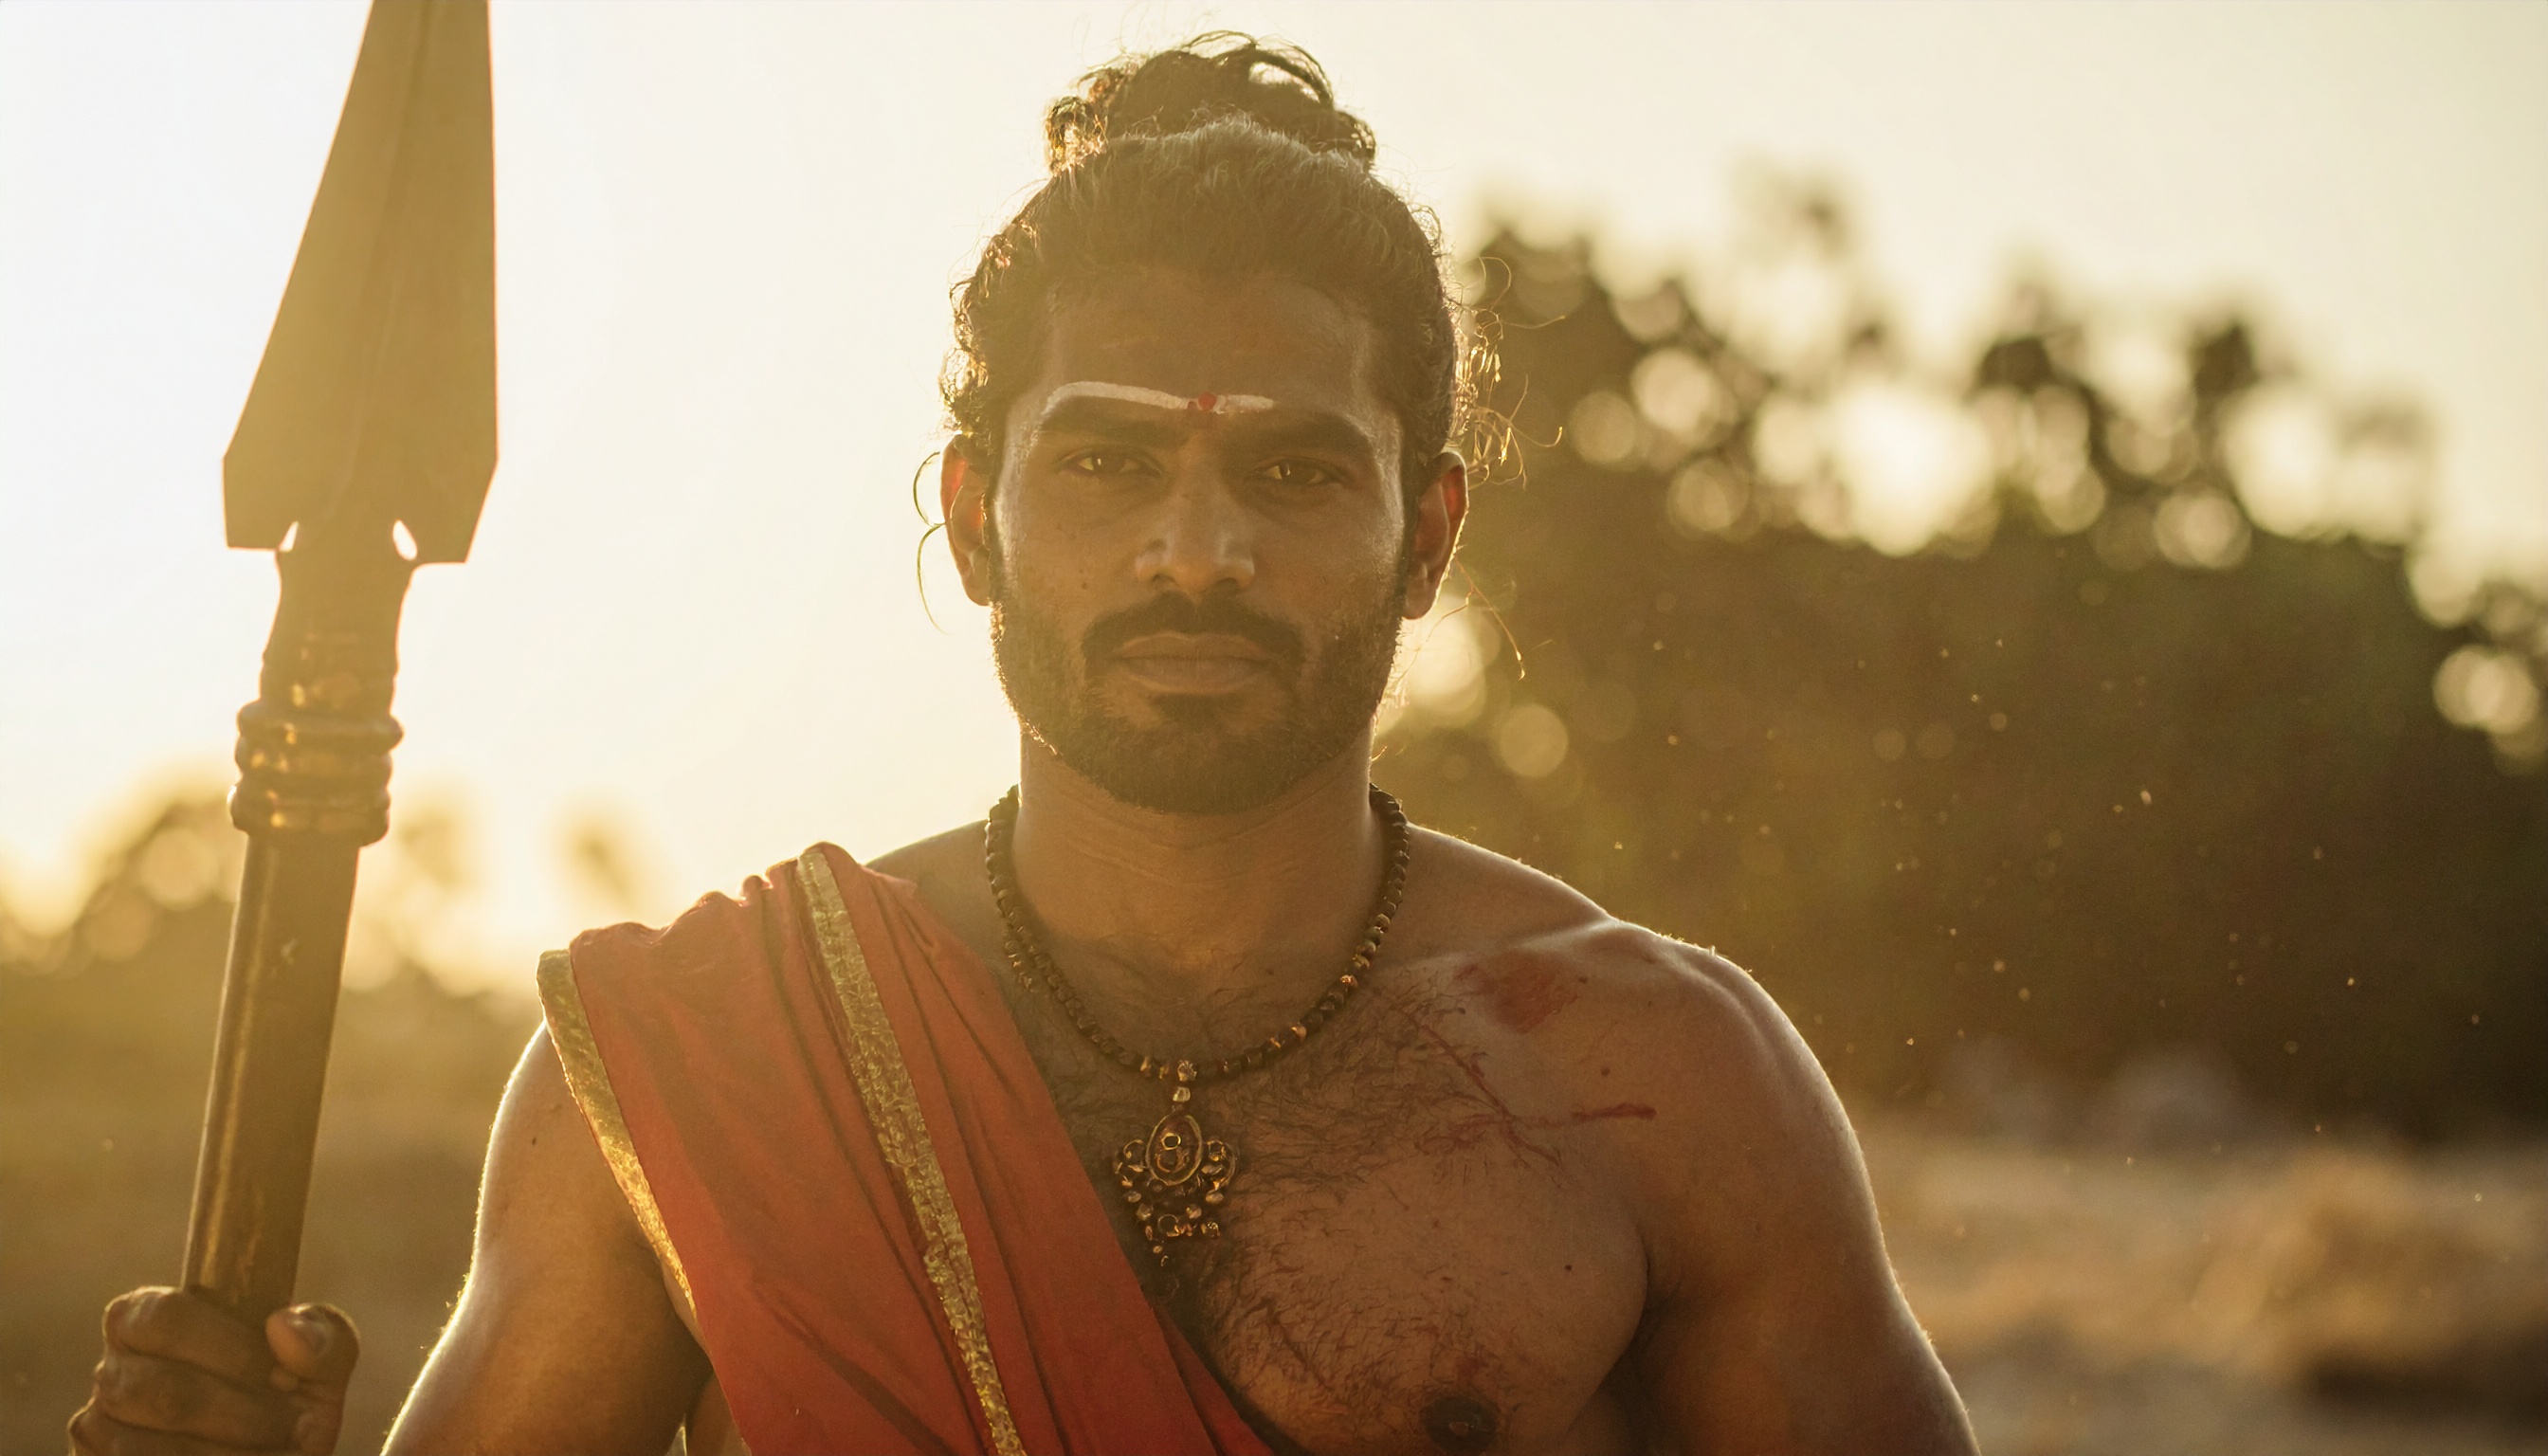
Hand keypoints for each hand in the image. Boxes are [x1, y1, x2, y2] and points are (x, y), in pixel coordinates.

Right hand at [70, 1288, 359, 1454]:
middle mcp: (113, 1370)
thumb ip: (324, 1338)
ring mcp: (97, 1427)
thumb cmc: (289, 1404)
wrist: (273, 1455)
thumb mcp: (321, 1367)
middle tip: (296, 1426)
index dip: (232, 1349)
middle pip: (164, 1390)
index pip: (167, 1316)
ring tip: (273, 1450)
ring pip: (147, 1449)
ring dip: (228, 1455)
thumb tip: (284, 1326)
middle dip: (243, 1414)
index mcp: (148, 1317)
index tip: (282, 1376)